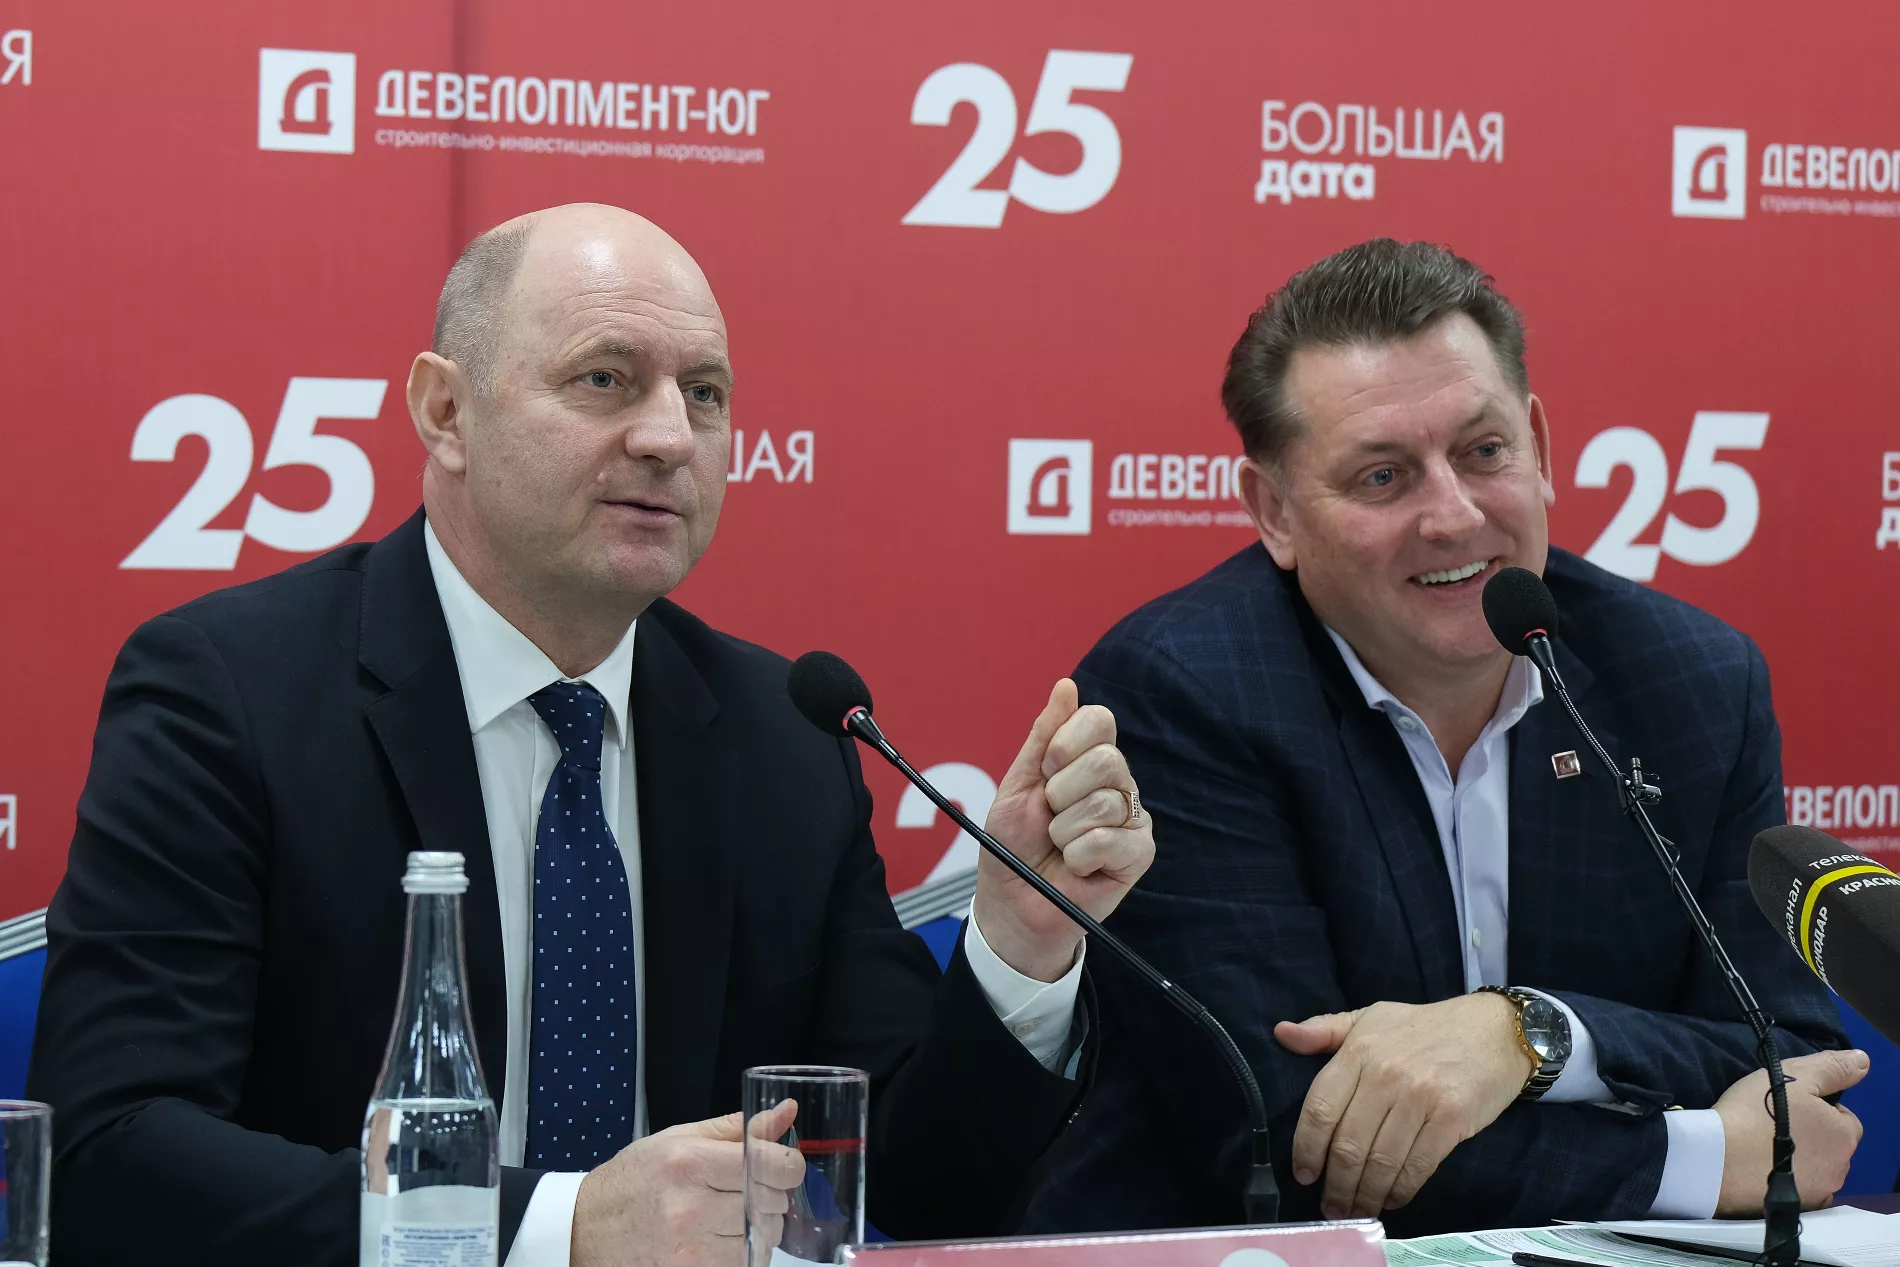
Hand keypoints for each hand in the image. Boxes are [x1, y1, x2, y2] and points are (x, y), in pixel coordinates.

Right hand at [572, 1101, 803, 1266]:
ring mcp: (691, 1247)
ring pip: (763, 1238)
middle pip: (772, 1204)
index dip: (788, 1165)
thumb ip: (737, 1128)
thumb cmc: (634, 1179)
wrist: (586, 1228)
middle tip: (753, 1188)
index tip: (783, 1165)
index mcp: (691, 1162)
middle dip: (773, 1194)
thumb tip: (786, 1111)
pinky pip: (744, 1263)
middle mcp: (691, 1207)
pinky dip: (746, 1251)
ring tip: (735, 1213)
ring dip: (760, 1225)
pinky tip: (726, 1237)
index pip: (771, 1166)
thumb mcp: (680, 1139)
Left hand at [972, 678, 1155, 980]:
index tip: (1045, 772)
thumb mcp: (1018, 784)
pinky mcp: (1139, 854)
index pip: (1099, 720)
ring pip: (1105, 803)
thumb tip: (1066, 686)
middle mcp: (1117, 783)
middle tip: (1050, 815)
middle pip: (1107, 759)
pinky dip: (1080, 856)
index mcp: (1088, 759)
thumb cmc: (1012, 845)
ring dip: (1065, 830)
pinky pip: (1112, 840)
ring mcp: (1132, 818)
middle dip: (1061, 791)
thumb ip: (1043, 737)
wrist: (1011, 903)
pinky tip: (1076, 866)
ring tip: (1059, 846)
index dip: (1066, 744)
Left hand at [1275, 992, 1532, 1218]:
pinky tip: (1391, 1200)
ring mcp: (1419, 1097)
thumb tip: (1281, 1034)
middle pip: (1348, 1144)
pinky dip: (1400, 1190)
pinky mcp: (1451, 1118)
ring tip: (1357, 1211)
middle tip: (1332, 1207)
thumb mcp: (1370, 1017)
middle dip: (1336, 1185)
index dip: (1307, 1149)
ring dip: (1365, 1195)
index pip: (1319, 1109)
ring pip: (1380, 1161)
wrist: (1495, 1031)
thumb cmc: (1426, 1027)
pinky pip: (1417, 1166)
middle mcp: (1385, 1074)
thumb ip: (1324, 1030)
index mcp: (1359, 1051)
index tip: (1304, 1174)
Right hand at [1714, 1048, 1866, 1214]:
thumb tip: (1863, 1061)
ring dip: (1800, 1159)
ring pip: (1817, 1169)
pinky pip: (1801, 1191)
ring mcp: (1819, 1192)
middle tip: (1774, 1123)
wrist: (1719, 1160)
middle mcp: (1841, 1168)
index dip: (1818, 1108)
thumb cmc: (1757, 1112)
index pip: (1844, 1118)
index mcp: (1844, 1135)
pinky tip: (1763, 1170)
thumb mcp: (1794, 1076)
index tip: (1789, 1105)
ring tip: (1763, 1146)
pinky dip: (1788, 1181)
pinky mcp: (1796, 1209)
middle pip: (1831, 1145)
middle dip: (1812, 1135)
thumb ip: (1832, 1068)